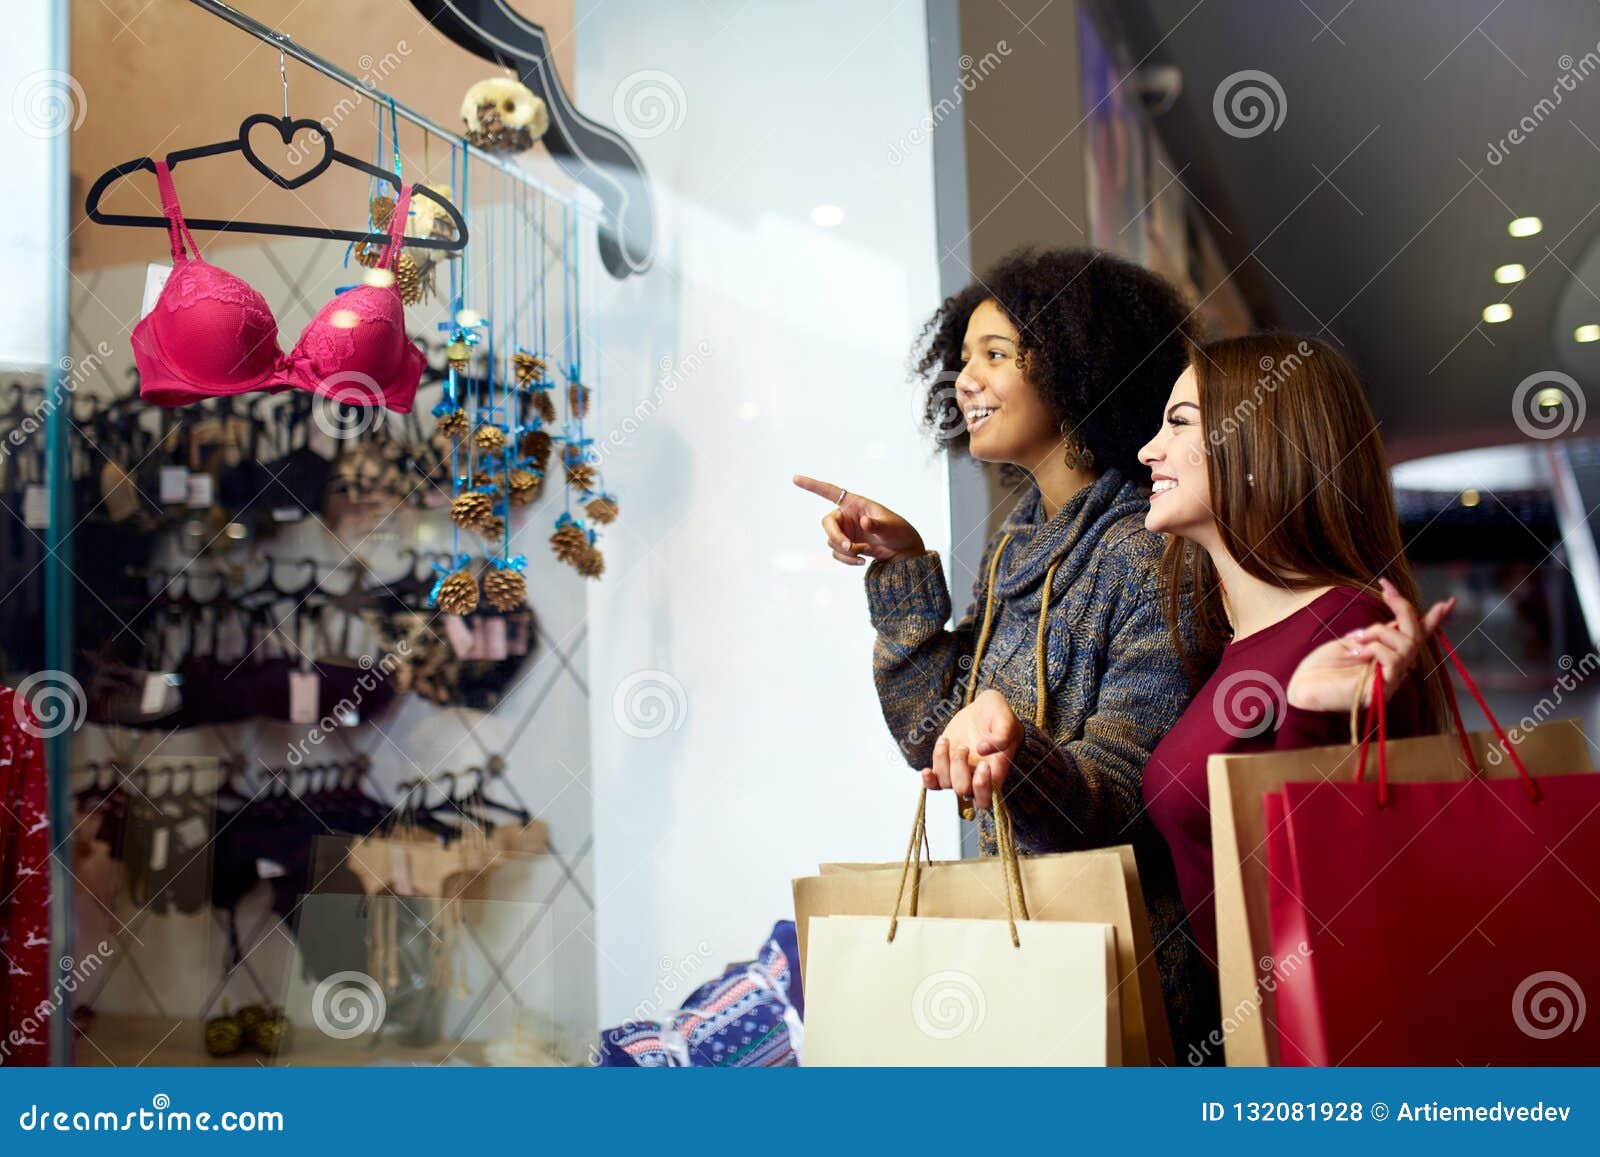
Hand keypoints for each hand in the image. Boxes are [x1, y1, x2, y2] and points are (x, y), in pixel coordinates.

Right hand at [793, 474, 924, 565]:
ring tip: (865, 553)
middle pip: (827, 524)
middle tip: (850, 548)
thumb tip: (864, 522)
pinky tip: (862, 561)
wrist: (903, 552)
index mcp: (855, 503)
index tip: (795, 478)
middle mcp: (846, 516)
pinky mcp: (846, 546)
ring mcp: (845, 532)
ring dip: (845, 551)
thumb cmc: (900, 532)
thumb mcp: (891, 527)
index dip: (812, 485)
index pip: (830, 492)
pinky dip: (847, 559)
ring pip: (831, 541)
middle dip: (836, 537)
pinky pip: (837, 553)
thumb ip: (877, 525)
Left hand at [921, 690, 1020, 810]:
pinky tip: (927, 770)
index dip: (982, 787)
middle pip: (963, 791)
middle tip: (964, 747)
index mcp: (996, 772)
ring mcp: (958, 773)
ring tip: (947, 741)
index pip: (988, 798)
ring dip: (943, 762)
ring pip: (946, 784)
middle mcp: (976, 777)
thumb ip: (1001, 736)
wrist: (982, 709)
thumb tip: (982, 750)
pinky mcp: (944, 765)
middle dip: (960, 770)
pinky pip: (933, 783)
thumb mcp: (1006, 721)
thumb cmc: (998, 716)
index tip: (983, 765)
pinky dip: (928, 780)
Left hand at [1286, 578, 1455, 711]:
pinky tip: (1357, 655)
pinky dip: (1375, 649)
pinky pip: (1393, 659)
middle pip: (1415, 634)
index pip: (1418, 637)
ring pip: (1406, 644)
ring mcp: (1390, 680)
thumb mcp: (1352, 642)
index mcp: (1387, 656)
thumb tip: (1395, 623)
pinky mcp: (1383, 690)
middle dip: (1403, 607)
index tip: (1448, 602)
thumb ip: (1375, 635)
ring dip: (1379, 632)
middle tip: (1385, 589)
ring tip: (1357, 640)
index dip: (1434, 620)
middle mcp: (1394, 669)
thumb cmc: (1321, 667)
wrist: (1300, 688)